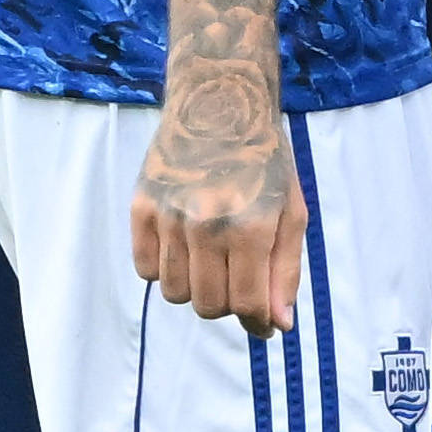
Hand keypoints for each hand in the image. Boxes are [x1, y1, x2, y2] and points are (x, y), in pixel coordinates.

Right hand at [133, 79, 303, 334]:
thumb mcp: (291, 213)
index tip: (263, 325)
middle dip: (228, 304)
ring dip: (196, 287)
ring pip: (174, 293)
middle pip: (207, 305)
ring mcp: (168, 218)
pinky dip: (166, 268)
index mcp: (250, 226)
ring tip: (213, 256)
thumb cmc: (266, 162)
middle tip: (239, 278)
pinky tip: (185, 243)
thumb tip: (278, 326)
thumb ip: (284, 272)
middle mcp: (205, 225)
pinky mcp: (140, 210)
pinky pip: (146, 270)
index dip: (257, 322)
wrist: (221, 106)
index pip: (245, 303)